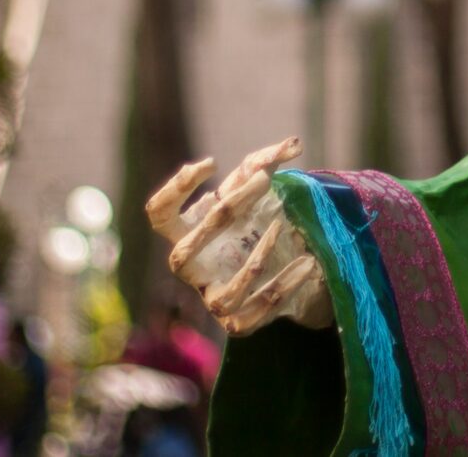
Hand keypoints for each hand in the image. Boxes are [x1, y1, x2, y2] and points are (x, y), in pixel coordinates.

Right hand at [145, 137, 332, 334]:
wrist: (289, 262)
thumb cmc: (259, 220)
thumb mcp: (259, 187)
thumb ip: (269, 162)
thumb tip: (294, 144)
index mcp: (188, 232)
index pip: (159, 216)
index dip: (174, 190)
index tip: (211, 162)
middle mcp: (194, 268)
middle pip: (182, 253)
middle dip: (224, 214)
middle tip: (265, 180)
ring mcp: (213, 298)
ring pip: (222, 295)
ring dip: (255, 260)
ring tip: (283, 225)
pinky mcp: (240, 322)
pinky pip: (256, 313)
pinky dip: (283, 288)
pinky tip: (308, 264)